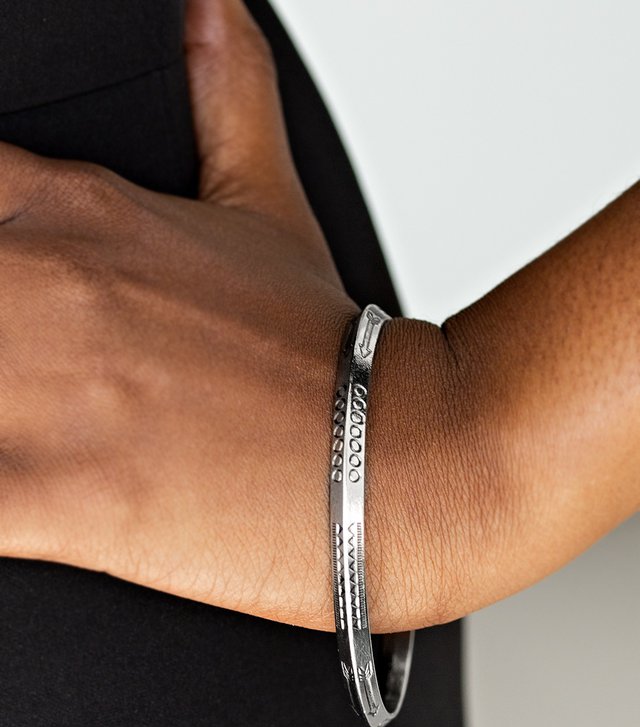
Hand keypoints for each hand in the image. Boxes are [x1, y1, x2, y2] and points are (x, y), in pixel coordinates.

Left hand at [0, 0, 368, 629]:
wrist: (401, 460)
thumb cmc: (331, 358)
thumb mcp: (268, 206)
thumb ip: (226, 96)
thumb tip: (214, 10)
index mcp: (75, 212)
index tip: (5, 293)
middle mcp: (41, 286)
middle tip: (16, 370)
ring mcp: (37, 390)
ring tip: (24, 426)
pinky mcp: (50, 496)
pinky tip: (22, 499)